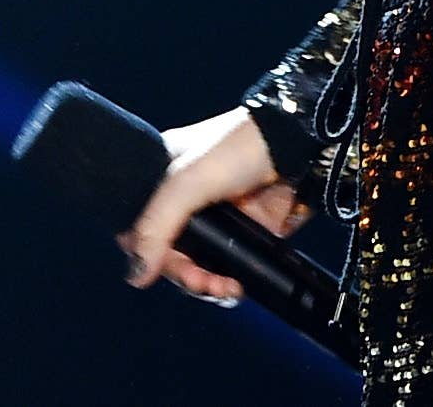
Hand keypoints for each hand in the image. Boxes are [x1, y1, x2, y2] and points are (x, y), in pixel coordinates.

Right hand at [118, 106, 310, 303]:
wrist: (297, 145)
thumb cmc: (237, 148)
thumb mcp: (186, 180)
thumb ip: (156, 226)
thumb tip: (135, 274)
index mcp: (163, 180)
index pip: (140, 228)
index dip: (146, 254)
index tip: (161, 268)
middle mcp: (187, 201)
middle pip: (169, 253)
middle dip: (184, 275)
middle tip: (202, 283)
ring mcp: (217, 218)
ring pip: (197, 264)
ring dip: (206, 284)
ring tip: (225, 288)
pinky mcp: (245, 232)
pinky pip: (226, 266)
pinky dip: (226, 281)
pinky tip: (236, 286)